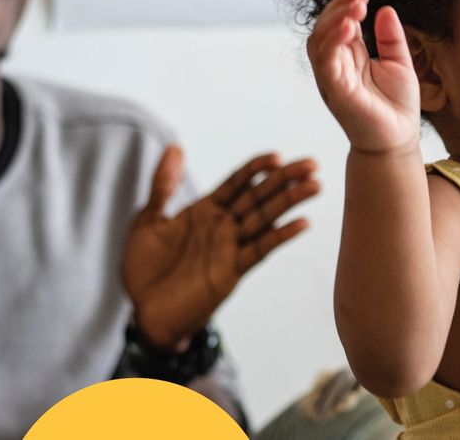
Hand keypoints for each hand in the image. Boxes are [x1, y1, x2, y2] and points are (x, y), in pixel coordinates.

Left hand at [124, 147, 318, 349]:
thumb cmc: (144, 268)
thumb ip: (163, 185)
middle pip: (259, 196)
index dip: (256, 168)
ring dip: (290, 201)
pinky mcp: (233, 270)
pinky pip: (261, 249)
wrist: (145, 313)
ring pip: (266, 218)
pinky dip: (281, 235)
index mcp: (205, 210)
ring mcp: (231, 247)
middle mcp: (223, 225)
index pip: (237, 183)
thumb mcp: (149, 220)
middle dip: (285, 179)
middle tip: (312, 164)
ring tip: (315, 185)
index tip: (277, 155)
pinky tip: (302, 222)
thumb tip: (175, 146)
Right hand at [306, 0, 420, 152]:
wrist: (399, 140)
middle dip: (339, 5)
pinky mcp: (337, 93)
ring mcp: (333, 79)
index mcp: (349, 57)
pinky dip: (334, 43)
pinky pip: (327, 64)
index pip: (339, 22)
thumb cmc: (397, 106)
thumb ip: (390, 37)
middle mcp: (336, 66)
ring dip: (335, 19)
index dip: (346, 1)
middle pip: (325, 27)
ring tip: (356, 5)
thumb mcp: (399, 63)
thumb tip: (385, 9)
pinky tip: (349, 27)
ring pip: (320, 42)